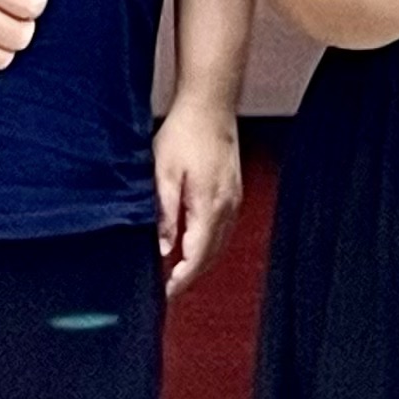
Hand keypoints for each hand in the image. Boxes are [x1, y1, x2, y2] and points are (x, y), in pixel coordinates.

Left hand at [153, 96, 242, 296]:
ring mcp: (234, 197)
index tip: (166, 293)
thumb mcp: (163, 174)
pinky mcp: (234, 190)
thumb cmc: (184, 133)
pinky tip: (194, 244)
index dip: (182, 278)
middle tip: (169, 289)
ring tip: (179, 272)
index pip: (198, 255)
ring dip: (201, 260)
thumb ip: (166, 214)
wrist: (210, 104)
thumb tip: (165, 248)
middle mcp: (228, 205)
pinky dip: (210, 243)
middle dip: (192, 275)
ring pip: (221, 242)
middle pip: (213, 254)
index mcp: (209, 204)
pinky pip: (224, 228)